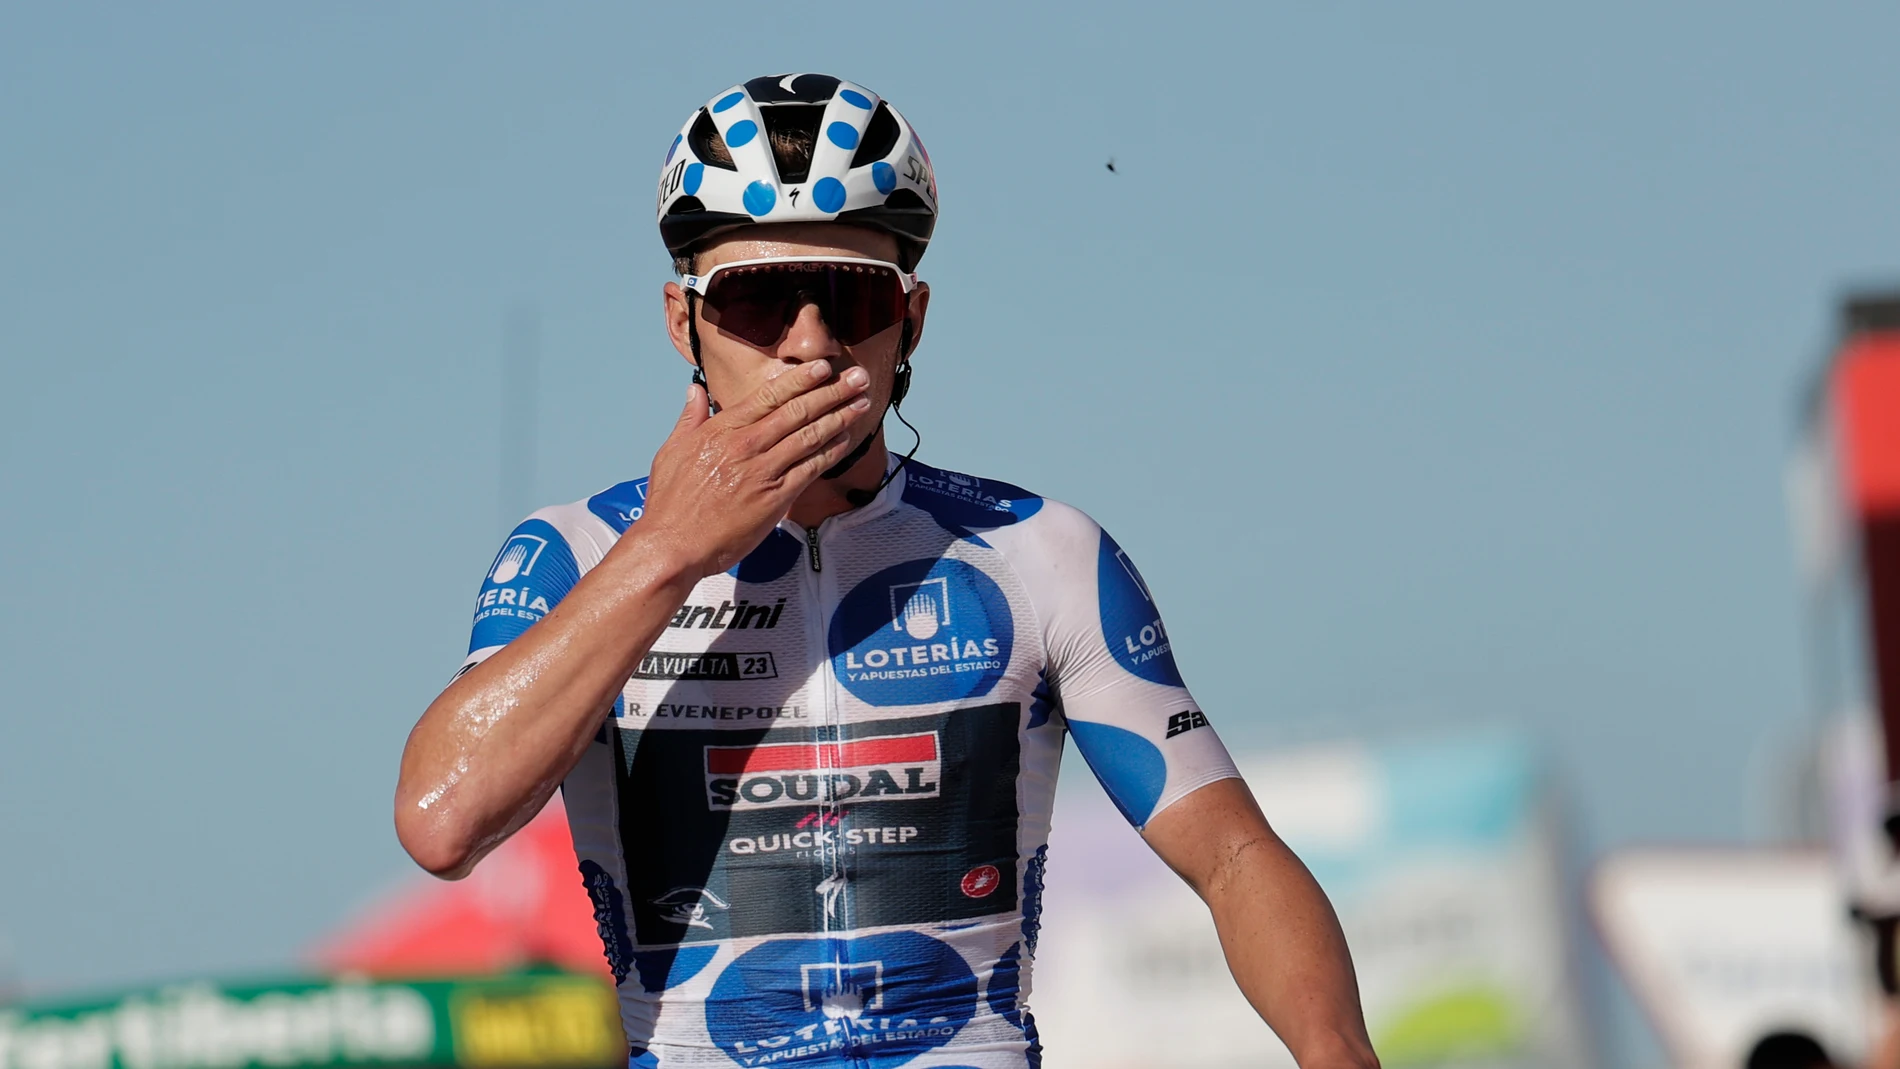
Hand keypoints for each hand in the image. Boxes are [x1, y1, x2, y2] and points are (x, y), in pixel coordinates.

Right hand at [639, 359, 870, 576]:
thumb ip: (690, 418)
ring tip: (861, 403)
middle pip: (798, 410)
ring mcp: (763, 471)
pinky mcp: (775, 498)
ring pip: (810, 436)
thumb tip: (695, 392)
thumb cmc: (671, 502)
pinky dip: (831, 452)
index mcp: (723, 429)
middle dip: (833, 391)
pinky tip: (846, 440)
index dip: (801, 379)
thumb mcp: (673, 450)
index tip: (823, 367)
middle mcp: (747, 445)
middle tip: (858, 378)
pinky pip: (810, 468)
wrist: (674, 544)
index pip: (769, 395)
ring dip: (840, 417)